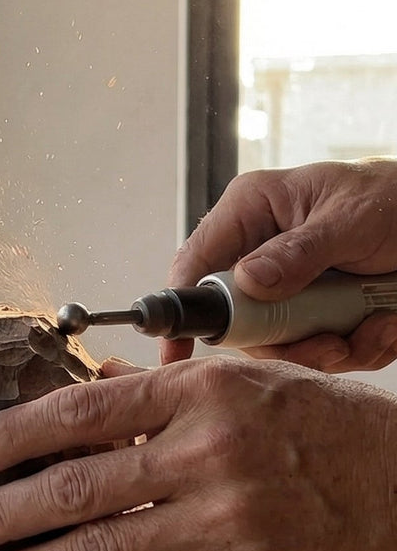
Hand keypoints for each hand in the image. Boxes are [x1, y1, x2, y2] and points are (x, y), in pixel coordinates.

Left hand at [0, 355, 396, 550]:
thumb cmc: (327, 426)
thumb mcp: (246, 378)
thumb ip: (162, 387)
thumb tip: (94, 382)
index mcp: (199, 391)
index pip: (81, 411)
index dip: (12, 435)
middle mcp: (205, 450)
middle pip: (76, 485)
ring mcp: (224, 520)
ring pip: (101, 547)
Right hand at [163, 159, 396, 370]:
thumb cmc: (395, 196)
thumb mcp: (349, 220)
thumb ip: (298, 252)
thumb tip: (247, 281)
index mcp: (252, 211)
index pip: (196, 263)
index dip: (183, 309)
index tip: (175, 353)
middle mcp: (261, 251)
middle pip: (239, 320)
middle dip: (288, 342)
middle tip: (332, 346)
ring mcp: (288, 286)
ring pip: (281, 343)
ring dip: (332, 347)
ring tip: (376, 326)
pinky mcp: (316, 311)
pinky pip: (319, 348)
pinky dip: (359, 346)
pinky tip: (386, 322)